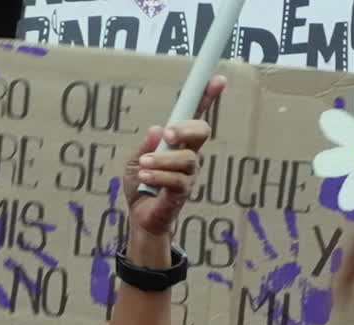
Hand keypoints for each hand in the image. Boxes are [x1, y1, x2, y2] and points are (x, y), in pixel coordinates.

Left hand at [122, 75, 225, 237]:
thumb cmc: (141, 184)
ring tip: (144, 165)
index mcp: (178, 142)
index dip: (207, 98)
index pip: (195, 116)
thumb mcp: (136, 159)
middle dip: (186, 129)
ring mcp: (189, 174)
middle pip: (201, 133)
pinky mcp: (183, 193)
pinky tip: (145, 177)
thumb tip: (158, 130)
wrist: (139, 216)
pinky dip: (158, 176)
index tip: (217, 80)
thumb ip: (146, 145)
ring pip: (186, 159)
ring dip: (162, 159)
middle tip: (168, 134)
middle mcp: (189, 155)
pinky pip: (176, 180)